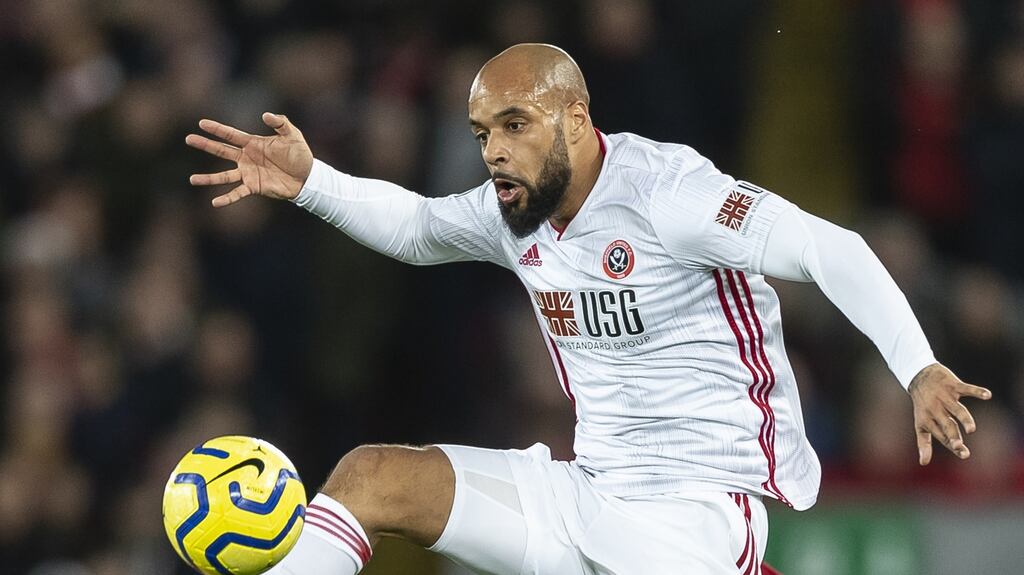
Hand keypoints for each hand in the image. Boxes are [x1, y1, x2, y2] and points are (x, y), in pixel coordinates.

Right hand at [186, 113, 313, 206]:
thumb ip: (281, 123)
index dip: (217, 129)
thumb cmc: (300, 154)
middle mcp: (246, 158)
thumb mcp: (293, 135)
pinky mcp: (254, 187)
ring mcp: (248, 173)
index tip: (201, 123)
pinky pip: (237, 193)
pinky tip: (214, 203)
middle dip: (205, 145)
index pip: (231, 134)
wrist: (307, 176)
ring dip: (208, 178)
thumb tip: (265, 115)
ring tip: (192, 179)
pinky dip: (227, 198)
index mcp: (253, 143)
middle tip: (188, 139)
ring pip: (224, 176)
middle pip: (221, 150)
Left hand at [908, 363, 990, 464]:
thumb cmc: (922, 405)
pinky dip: (977, 391)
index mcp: (928, 420)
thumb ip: (924, 443)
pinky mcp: (952, 385)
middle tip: (960, 446)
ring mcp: (944, 397)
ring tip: (971, 430)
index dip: (952, 445)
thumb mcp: (920, 424)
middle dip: (953, 436)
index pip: (941, 435)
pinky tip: (987, 395)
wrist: (918, 376)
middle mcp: (935, 409)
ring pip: (956, 409)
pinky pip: (966, 388)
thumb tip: (923, 463)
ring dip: (964, 419)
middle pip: (947, 425)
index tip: (964, 454)